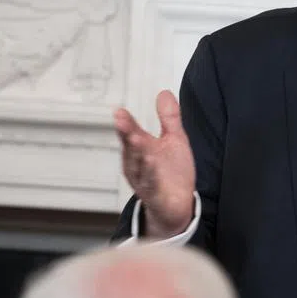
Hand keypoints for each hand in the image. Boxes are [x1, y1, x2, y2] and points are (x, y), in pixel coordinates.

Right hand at [114, 90, 195, 239]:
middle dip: (127, 135)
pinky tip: (152, 164)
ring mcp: (144, 181)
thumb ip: (169, 118)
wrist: (177, 204)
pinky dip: (151, 175)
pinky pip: (151, 185)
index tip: (119, 111)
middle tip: (122, 121)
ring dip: (138, 154)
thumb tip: (164, 93)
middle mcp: (137, 165)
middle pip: (131, 148)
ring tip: (137, 140)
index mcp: (140, 150)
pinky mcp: (154, 196)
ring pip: (139, 166)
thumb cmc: (172, 172)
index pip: (130, 134)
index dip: (125, 124)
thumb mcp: (174, 140)